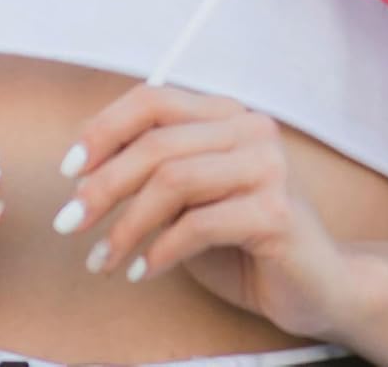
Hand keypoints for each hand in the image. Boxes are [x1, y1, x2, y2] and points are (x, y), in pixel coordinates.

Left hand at [50, 81, 357, 341]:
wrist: (319, 287)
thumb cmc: (244, 243)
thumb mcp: (189, 201)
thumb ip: (154, 175)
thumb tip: (84, 170)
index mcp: (226, 114)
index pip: (154, 100)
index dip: (105, 129)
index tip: (69, 169)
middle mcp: (251, 128)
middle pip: (157, 143)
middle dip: (103, 185)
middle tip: (70, 222)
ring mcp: (268, 166)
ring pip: (173, 181)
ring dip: (126, 225)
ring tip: (102, 258)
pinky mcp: (276, 211)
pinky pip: (199, 224)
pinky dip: (159, 250)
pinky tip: (142, 271)